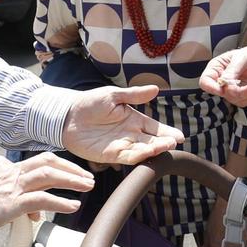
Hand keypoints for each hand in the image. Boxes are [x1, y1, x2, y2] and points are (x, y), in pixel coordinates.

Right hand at [0, 152, 93, 237]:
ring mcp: (10, 185)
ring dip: (73, 179)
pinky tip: (73, 206)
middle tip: (86, 176)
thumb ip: (4, 197)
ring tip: (87, 186)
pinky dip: (61, 201)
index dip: (51, 173)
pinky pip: (43, 198)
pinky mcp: (10, 203)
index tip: (63, 182)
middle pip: (47, 161)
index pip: (32, 165)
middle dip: (70, 167)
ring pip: (50, 174)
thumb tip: (27, 211)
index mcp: (0, 166)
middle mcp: (8, 171)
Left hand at [61, 85, 182, 165]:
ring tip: (164, 147)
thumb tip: (156, 89)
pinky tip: (147, 153)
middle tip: (173, 143)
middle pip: (152, 141)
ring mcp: (121, 145)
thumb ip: (134, 95)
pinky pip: (127, 158)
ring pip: (142, 151)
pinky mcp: (110, 155)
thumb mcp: (113, 95)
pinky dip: (138, 157)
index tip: (180, 137)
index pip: (155, 128)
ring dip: (154, 150)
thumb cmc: (89, 103)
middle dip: (164, 143)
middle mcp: (130, 134)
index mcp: (134, 119)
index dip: (167, 132)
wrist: (67, 116)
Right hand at [199, 47, 246, 105]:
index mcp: (216, 68)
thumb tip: (224, 83)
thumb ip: (232, 70)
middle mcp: (222, 81)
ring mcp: (232, 90)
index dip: (212, 87)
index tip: (223, 89)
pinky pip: (245, 102)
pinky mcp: (242, 96)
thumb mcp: (243, 58)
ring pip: (235, 99)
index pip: (206, 82)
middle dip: (238, 92)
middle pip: (222, 93)